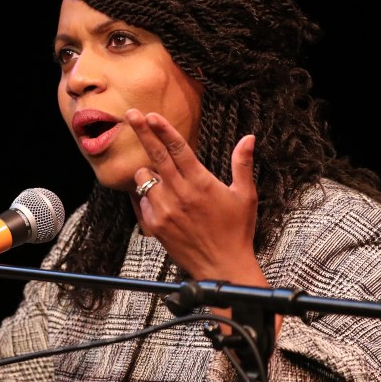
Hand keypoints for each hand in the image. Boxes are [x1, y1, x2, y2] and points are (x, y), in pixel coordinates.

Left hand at [125, 108, 262, 285]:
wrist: (222, 268)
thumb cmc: (237, 232)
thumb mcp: (245, 196)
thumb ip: (242, 164)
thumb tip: (249, 138)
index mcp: (202, 184)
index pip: (178, 149)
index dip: (163, 130)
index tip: (151, 115)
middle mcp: (180, 194)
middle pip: (156, 156)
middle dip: (142, 132)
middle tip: (131, 114)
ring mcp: (165, 210)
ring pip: (145, 178)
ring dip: (150, 172)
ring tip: (165, 180)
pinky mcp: (155, 225)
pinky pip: (142, 201)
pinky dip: (148, 195)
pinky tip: (163, 201)